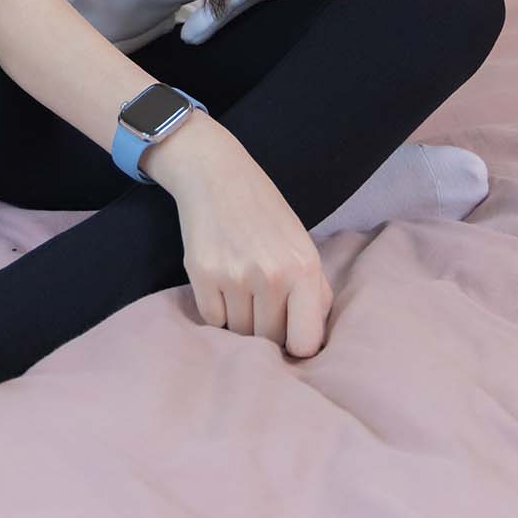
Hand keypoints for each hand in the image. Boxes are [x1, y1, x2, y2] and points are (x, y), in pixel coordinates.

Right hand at [169, 124, 333, 358]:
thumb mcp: (301, 245)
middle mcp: (272, 275)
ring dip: (240, 318)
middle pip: (269, 340)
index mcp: (304, 268)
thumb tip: (314, 341)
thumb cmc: (265, 212)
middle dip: (266, 328)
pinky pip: (213, 320)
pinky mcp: (203, 275)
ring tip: (241, 285)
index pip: (305, 344)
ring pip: (240, 332)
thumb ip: (315, 291)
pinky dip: (217, 309)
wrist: (217, 174)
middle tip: (261, 300)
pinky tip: (221, 282)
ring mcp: (235, 276)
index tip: (289, 332)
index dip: (297, 343)